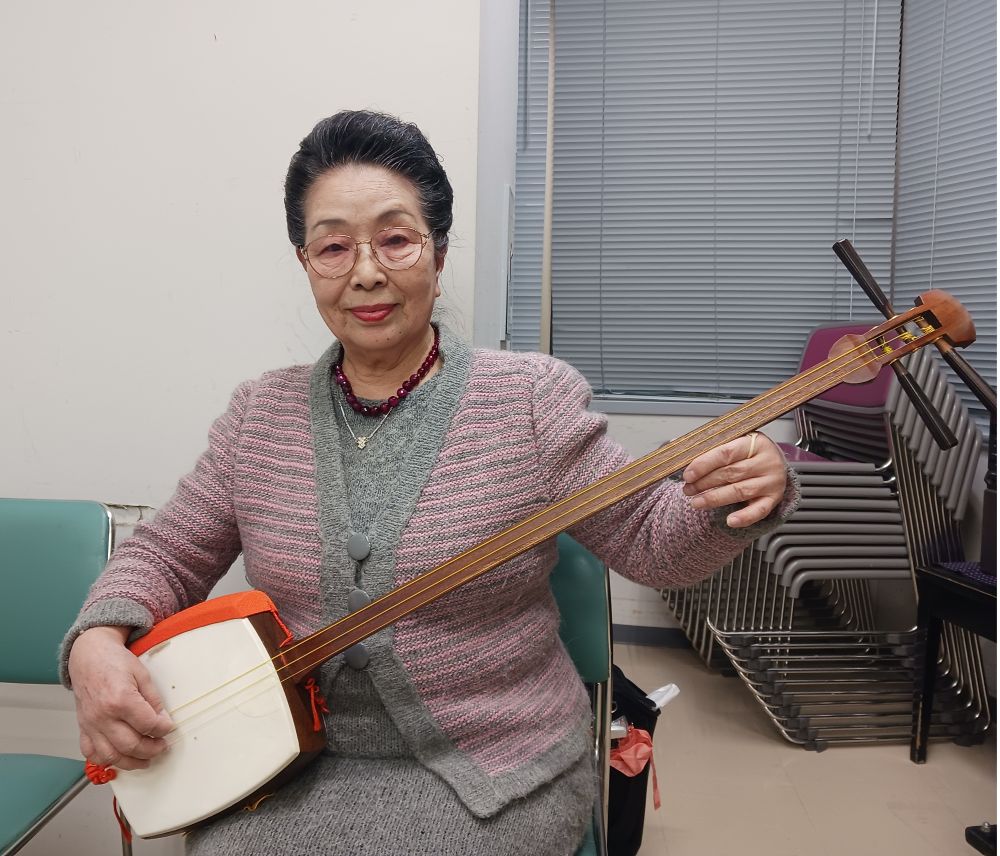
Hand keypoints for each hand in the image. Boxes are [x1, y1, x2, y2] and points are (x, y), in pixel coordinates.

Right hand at [68, 626, 173, 770]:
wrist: (89, 657)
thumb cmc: (114, 662)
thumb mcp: (142, 675)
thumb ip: (153, 699)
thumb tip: (163, 720)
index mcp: (121, 699)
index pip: (148, 724)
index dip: (163, 729)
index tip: (169, 727)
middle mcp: (103, 716)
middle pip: (131, 745)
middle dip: (151, 750)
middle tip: (162, 747)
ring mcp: (91, 724)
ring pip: (111, 756)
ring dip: (131, 762)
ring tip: (146, 758)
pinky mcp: (83, 728)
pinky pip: (91, 752)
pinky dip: (105, 759)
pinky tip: (120, 756)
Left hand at [681, 432, 787, 527]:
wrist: (776, 462)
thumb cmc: (750, 452)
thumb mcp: (734, 441)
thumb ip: (709, 445)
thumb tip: (677, 444)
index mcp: (756, 442)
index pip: (725, 453)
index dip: (704, 464)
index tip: (688, 474)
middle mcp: (767, 461)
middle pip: (731, 473)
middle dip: (705, 483)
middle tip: (688, 489)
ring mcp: (772, 481)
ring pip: (740, 491)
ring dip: (715, 499)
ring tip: (696, 502)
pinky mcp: (774, 498)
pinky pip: (759, 511)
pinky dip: (744, 517)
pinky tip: (730, 521)